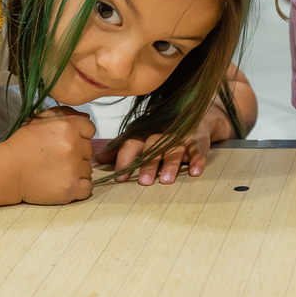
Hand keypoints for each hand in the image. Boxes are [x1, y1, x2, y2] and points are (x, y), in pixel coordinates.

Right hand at [6, 106, 95, 203]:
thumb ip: (64, 114)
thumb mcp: (39, 121)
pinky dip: (79, 188)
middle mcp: (73, 146)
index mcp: (67, 127)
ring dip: (77, 171)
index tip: (66, 142)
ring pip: (88, 169)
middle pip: (89, 150)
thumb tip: (86, 117)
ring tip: (56, 171)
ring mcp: (73, 169)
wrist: (7, 171)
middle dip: (77, 154)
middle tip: (57, 158)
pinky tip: (64, 183)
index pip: (90, 129)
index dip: (79, 136)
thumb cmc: (22, 145)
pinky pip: (88, 188)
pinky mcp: (71, 188)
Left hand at [100, 102, 231, 185]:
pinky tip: (194, 171)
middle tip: (143, 181)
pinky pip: (198, 149)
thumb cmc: (162, 131)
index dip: (125, 160)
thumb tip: (96, 162)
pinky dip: (198, 159)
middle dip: (147, 164)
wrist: (194, 115)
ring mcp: (181, 135)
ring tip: (166, 180)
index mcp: (143, 133)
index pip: (131, 144)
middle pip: (152, 146)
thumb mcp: (139, 137)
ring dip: (170, 164)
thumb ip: (120, 150)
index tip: (120, 178)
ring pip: (174, 148)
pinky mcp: (199, 139)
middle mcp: (161, 133)